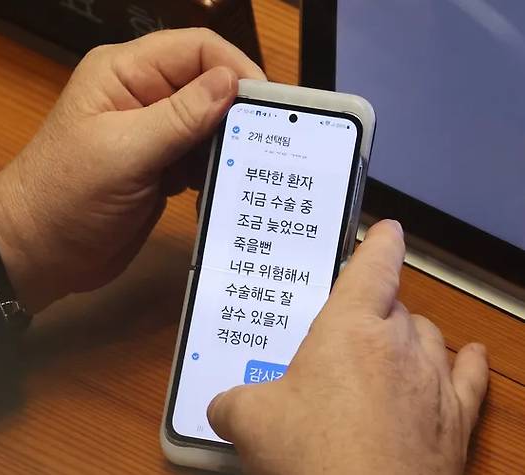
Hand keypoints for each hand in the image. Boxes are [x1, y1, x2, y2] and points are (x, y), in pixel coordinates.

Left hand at [0, 28, 264, 311]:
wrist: (38, 253)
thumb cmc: (66, 197)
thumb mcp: (124, 153)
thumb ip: (180, 117)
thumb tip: (231, 82)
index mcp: (125, 73)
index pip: (196, 49)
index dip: (235, 69)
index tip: (267, 105)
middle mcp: (142, 95)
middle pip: (207, 85)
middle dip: (237, 110)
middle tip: (268, 142)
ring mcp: (152, 134)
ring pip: (207, 123)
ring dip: (228, 144)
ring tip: (250, 168)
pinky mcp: (159, 167)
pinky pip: (199, 157)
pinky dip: (214, 170)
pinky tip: (223, 187)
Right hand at [207, 220, 488, 474]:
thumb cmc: (311, 453)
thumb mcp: (249, 421)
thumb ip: (232, 402)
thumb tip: (222, 405)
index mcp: (350, 328)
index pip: (373, 267)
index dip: (379, 242)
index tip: (386, 228)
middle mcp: (400, 343)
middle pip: (397, 306)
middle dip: (375, 311)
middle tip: (347, 331)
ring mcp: (433, 380)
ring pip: (429, 336)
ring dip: (411, 336)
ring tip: (388, 349)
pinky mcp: (456, 420)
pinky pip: (468, 378)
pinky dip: (465, 363)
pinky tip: (465, 356)